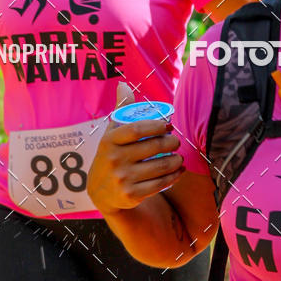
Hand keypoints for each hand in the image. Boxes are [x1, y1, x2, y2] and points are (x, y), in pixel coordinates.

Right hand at [87, 82, 184, 214]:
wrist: (100, 192)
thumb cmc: (111, 156)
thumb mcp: (111, 134)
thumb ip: (120, 111)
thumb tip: (123, 85)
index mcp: (110, 141)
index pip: (136, 129)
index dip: (156, 125)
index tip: (168, 125)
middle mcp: (115, 160)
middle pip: (153, 147)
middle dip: (171, 143)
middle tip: (176, 142)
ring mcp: (123, 178)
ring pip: (160, 166)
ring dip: (176, 161)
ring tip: (179, 157)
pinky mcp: (131, 195)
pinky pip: (160, 184)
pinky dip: (174, 177)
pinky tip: (178, 171)